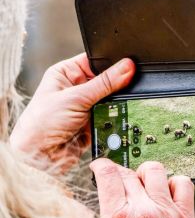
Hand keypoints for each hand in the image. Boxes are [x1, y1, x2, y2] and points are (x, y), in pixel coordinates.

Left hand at [10, 54, 133, 171]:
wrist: (40, 156)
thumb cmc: (41, 123)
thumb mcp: (75, 98)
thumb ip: (104, 83)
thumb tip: (127, 67)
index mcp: (66, 73)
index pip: (95, 61)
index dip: (112, 63)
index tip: (130, 66)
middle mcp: (77, 88)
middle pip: (107, 81)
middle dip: (117, 86)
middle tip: (126, 89)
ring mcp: (87, 105)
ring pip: (113, 99)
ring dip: (117, 104)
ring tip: (117, 106)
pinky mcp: (96, 121)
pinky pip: (114, 116)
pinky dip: (118, 117)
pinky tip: (118, 118)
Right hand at [90, 159, 194, 217]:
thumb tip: (91, 206)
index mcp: (117, 217)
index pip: (108, 174)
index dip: (101, 166)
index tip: (100, 167)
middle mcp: (142, 210)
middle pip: (129, 173)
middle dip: (121, 175)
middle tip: (120, 185)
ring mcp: (166, 212)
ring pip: (156, 171)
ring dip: (146, 175)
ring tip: (144, 187)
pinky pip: (184, 184)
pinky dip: (175, 183)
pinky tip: (167, 195)